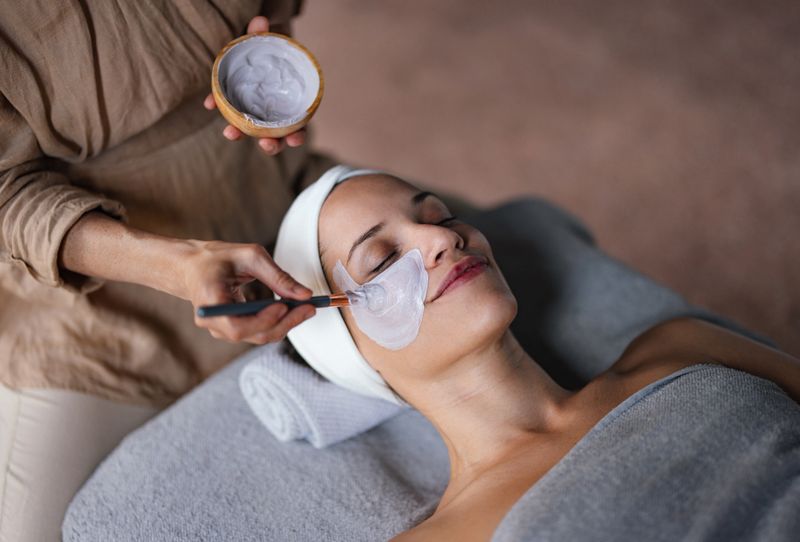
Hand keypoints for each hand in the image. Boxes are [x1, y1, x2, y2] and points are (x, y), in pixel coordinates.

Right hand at [179, 240, 315, 344]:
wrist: (192, 266)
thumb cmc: (217, 258)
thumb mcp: (249, 256)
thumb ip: (278, 276)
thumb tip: (304, 295)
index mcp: (209, 303)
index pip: (237, 325)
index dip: (264, 320)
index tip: (285, 306)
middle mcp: (213, 323)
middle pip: (253, 335)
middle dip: (285, 323)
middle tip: (309, 307)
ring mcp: (221, 329)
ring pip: (260, 336)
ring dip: (285, 324)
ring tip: (306, 307)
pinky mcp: (233, 328)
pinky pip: (259, 331)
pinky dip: (278, 322)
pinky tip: (293, 309)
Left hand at [204, 15, 306, 155]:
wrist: (255, 48)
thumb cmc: (270, 51)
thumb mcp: (270, 43)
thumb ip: (264, 34)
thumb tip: (259, 21)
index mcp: (288, 106)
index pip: (297, 127)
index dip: (297, 135)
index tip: (295, 138)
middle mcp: (271, 114)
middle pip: (274, 136)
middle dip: (271, 144)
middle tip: (267, 144)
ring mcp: (252, 111)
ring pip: (249, 129)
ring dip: (240, 133)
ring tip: (230, 133)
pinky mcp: (233, 102)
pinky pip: (225, 107)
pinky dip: (218, 105)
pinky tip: (209, 103)